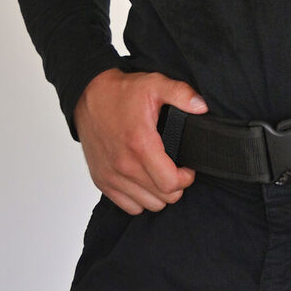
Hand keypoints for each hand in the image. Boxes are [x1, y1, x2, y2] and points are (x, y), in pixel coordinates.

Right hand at [73, 68, 207, 214]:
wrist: (88, 95)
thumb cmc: (120, 93)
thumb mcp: (155, 84)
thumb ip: (181, 94)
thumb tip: (202, 106)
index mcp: (140, 145)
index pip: (171, 183)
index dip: (186, 178)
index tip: (187, 167)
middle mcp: (124, 165)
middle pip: (163, 198)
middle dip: (175, 185)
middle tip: (175, 169)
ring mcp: (111, 175)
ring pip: (148, 205)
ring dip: (158, 193)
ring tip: (160, 174)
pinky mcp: (101, 180)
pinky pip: (128, 206)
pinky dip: (139, 198)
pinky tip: (144, 180)